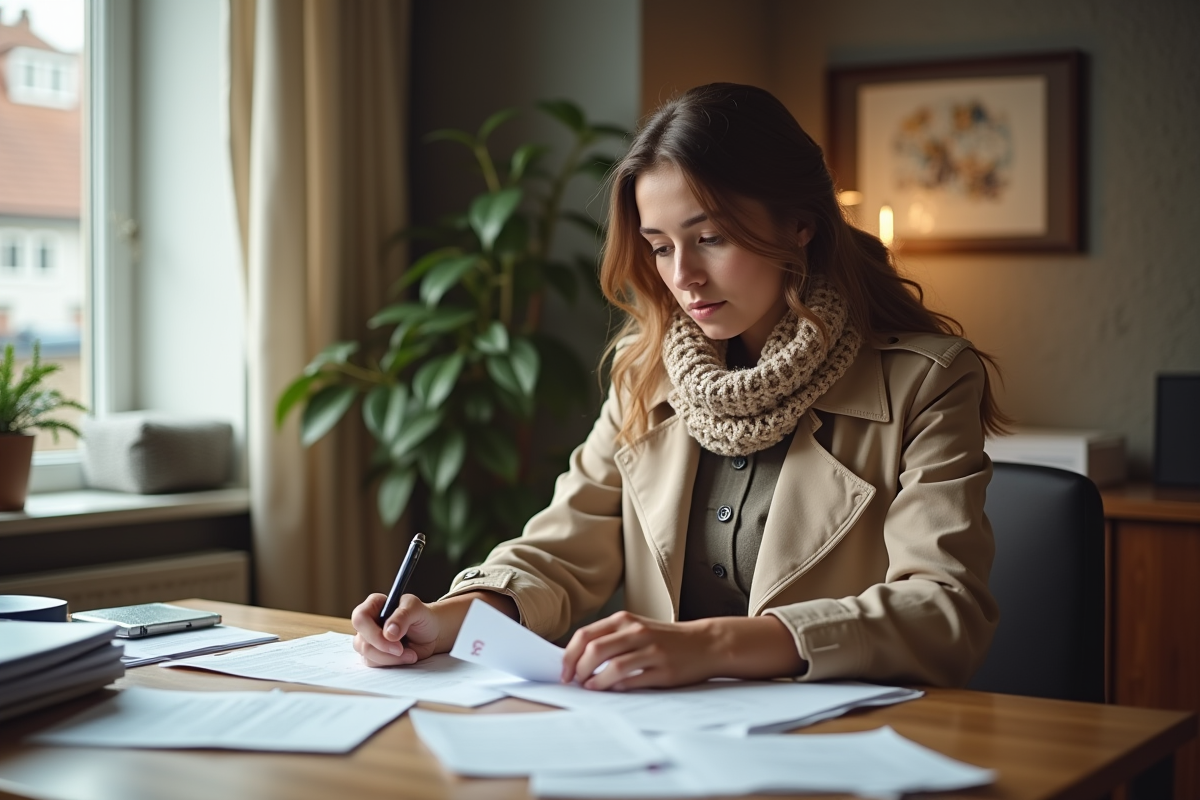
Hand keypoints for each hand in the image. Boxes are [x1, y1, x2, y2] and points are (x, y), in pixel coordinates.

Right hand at [351, 593, 440, 666]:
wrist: (432, 634)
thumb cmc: (422, 617)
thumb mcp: (416, 609)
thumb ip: (403, 615)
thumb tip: (388, 632)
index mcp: (374, 605)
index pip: (360, 618)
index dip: (373, 632)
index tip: (392, 638)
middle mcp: (368, 622)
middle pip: (361, 640)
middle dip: (383, 648)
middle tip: (401, 650)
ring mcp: (369, 639)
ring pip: (367, 654)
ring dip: (389, 658)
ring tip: (410, 653)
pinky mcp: (374, 654)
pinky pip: (374, 663)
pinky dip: (391, 663)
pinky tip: (406, 657)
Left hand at [560, 611, 718, 690]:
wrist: (705, 643)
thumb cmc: (665, 638)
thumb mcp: (636, 629)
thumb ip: (610, 638)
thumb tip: (576, 659)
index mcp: (625, 620)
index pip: (585, 635)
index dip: (569, 655)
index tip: (564, 672)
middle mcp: (636, 632)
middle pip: (594, 650)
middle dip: (578, 670)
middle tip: (575, 683)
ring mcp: (651, 651)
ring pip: (612, 667)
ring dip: (595, 682)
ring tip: (591, 688)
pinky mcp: (663, 670)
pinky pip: (633, 681)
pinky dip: (617, 688)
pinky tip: (613, 691)